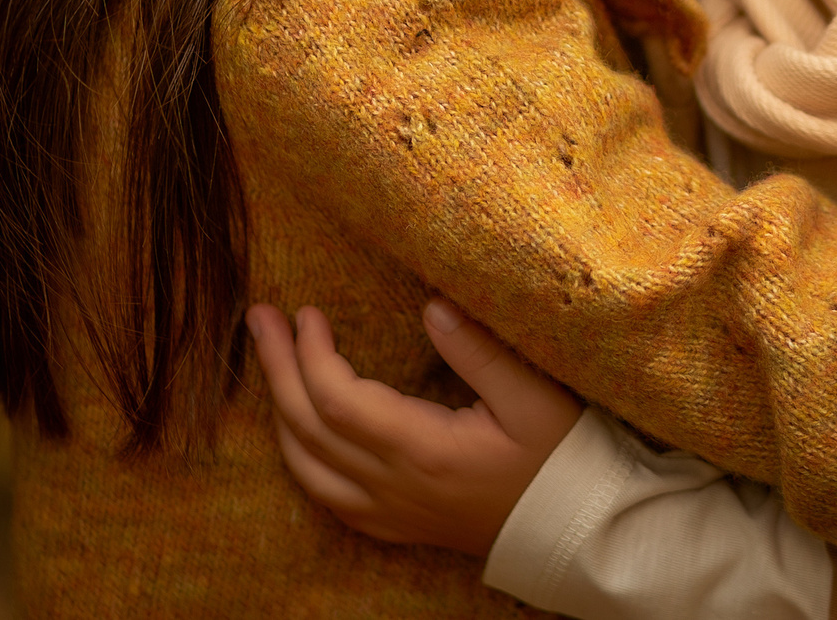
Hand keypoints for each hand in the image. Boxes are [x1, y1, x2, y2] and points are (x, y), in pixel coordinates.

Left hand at [245, 299, 583, 555]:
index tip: (307, 311)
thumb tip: (431, 305)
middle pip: (308, 427)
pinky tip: (297, 429)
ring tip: (270, 362)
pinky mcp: (395, 524)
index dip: (311, 353)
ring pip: (307, 466)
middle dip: (276, 367)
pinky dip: (300, 457)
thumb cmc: (561, 457)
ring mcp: (390, 511)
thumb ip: (480, 350)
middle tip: (260, 318)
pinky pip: (326, 496)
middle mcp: (394, 486)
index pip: (338, 400)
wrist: (576, 530)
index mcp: (424, 450)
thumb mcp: (535, 396)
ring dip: (279, 410)